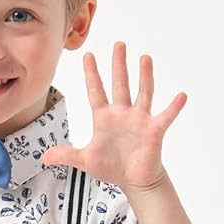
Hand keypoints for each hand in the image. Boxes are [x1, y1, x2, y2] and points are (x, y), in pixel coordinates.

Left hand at [41, 43, 186, 192]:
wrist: (134, 180)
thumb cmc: (112, 167)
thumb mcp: (85, 161)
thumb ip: (66, 155)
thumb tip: (43, 157)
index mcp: (104, 118)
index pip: (96, 91)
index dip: (91, 74)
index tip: (87, 55)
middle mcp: (123, 113)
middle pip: (120, 84)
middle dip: (118, 65)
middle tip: (119, 44)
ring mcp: (140, 120)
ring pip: (142, 93)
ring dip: (144, 76)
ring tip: (145, 58)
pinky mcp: (154, 130)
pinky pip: (166, 116)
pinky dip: (174, 107)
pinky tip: (181, 95)